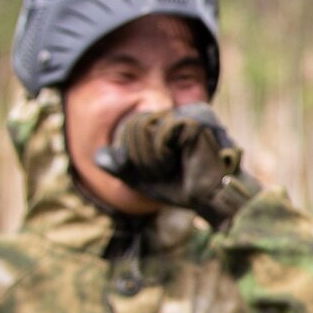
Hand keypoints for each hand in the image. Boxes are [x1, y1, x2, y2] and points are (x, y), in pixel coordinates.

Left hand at [96, 105, 258, 226]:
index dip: (135, 153)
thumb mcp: (144, 178)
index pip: (136, 126)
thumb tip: (98, 157)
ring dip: (150, 157)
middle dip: (141, 156)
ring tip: (169, 168)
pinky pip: (160, 132)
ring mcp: (190, 114)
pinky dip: (160, 153)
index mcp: (173, 123)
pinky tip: (175, 163)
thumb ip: (122, 166)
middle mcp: (183, 113)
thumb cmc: (186, 189)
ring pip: (144, 126)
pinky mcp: (196, 122)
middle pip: (137, 124)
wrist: (214, 199)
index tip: (157, 171)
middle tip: (163, 171)